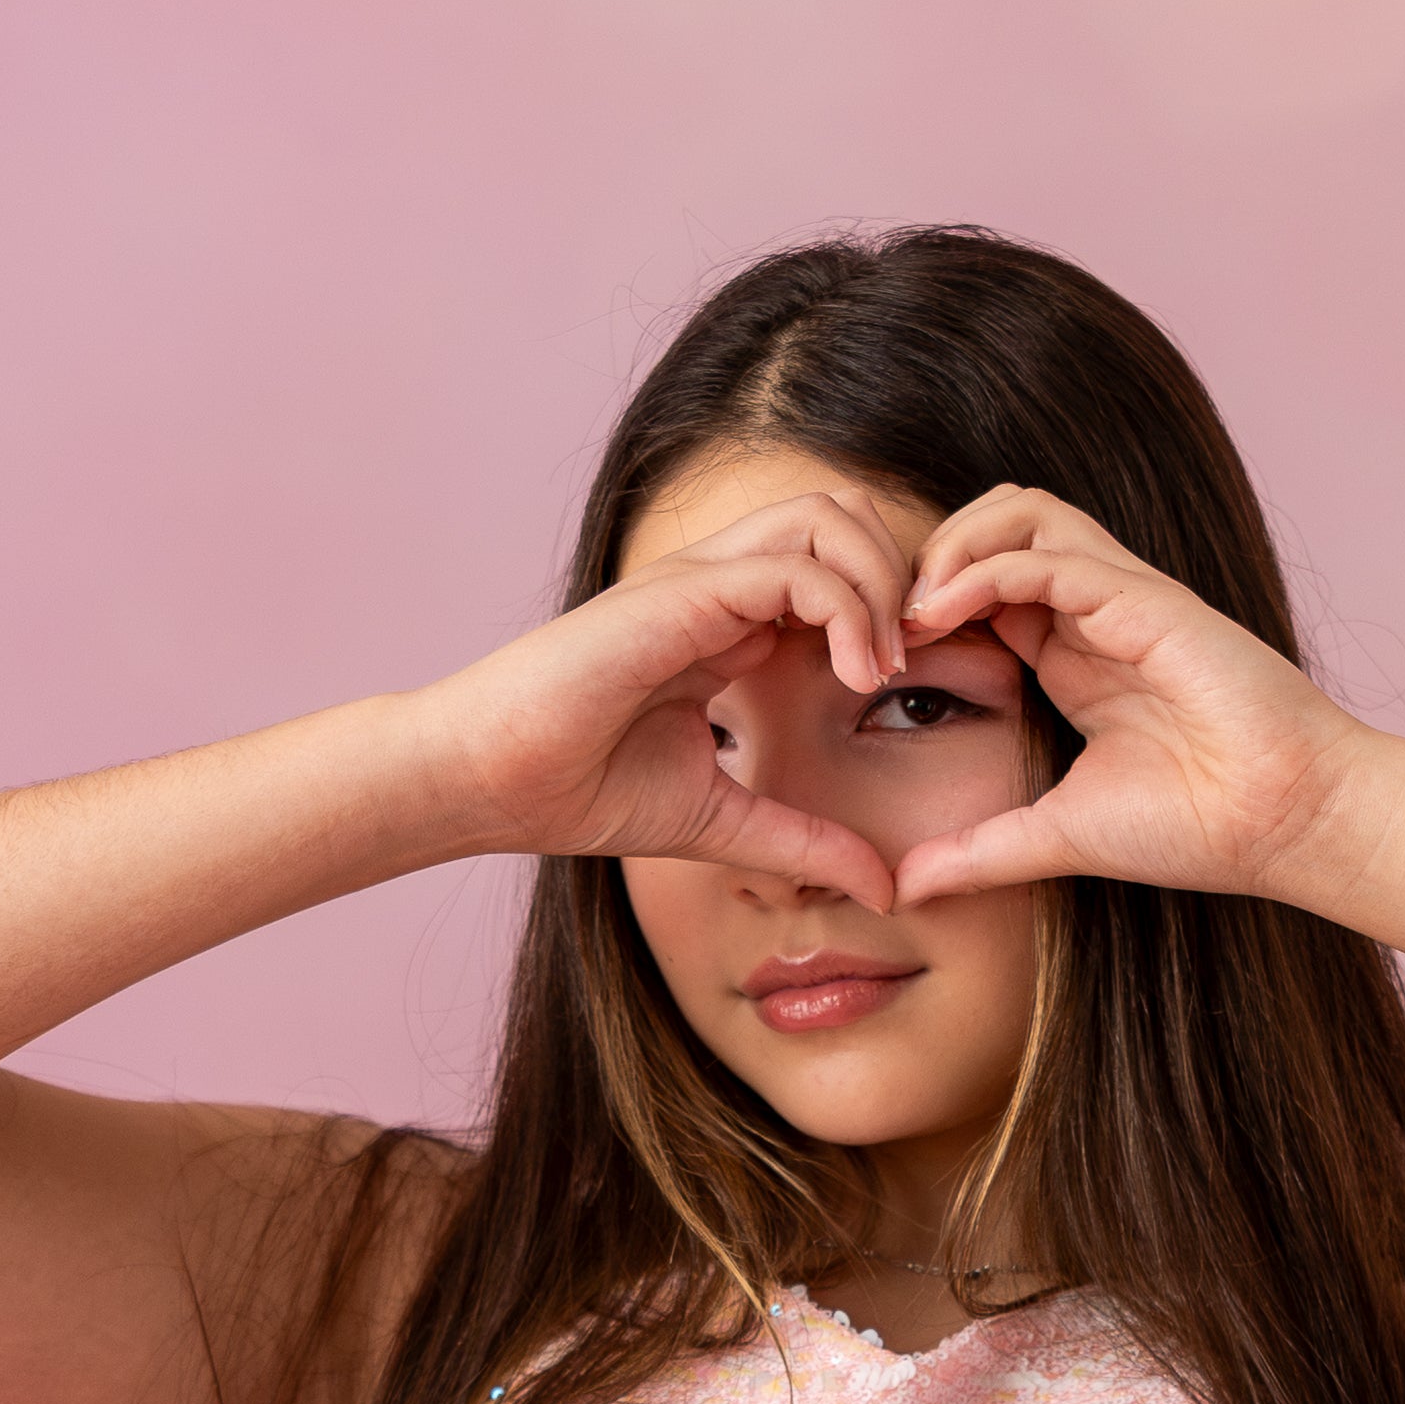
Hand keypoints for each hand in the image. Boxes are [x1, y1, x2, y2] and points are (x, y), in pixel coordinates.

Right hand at [407, 489, 912, 903]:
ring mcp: (700, 579)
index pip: (840, 567)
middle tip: (916, 659)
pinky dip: (847, 608)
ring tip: (885, 668)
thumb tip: (887, 890)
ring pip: (829, 516)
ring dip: (882, 583)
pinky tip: (857, 676)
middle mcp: (720, 584)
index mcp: (729, 622)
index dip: (895, 609)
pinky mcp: (681, 593)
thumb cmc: (578, 791)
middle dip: (903, 574)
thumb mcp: (724, 823)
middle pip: (846, 514)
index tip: (916, 683)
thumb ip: (805, 842)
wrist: (487, 783)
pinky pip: (794, 565)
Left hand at [884, 490, 1370, 904]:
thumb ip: (981, 853)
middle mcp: (1096, 612)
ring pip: (1022, 513)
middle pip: (998, 525)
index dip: (924, 604)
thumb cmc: (1198, 827)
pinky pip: (1049, 555)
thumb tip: (906, 888)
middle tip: (884, 622)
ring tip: (911, 609)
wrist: (1286, 824)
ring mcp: (1123, 598)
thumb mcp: (1057, 838)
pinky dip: (985, 570)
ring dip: (953, 545)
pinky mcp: (1146, 600)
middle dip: (929, 555)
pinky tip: (941, 614)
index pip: (984, 585)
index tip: (877, 657)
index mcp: (1076, 654)